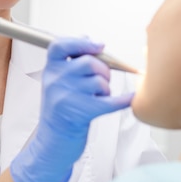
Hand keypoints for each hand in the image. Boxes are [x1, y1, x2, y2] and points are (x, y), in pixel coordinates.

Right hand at [9, 37, 133, 181]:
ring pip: (100, 82)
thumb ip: (69, 62)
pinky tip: (130, 99)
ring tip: (99, 97)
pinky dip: (123, 100)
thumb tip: (88, 39)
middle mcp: (55, 81)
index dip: (81, 42)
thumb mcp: (56, 83)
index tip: (98, 46)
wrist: (53, 141)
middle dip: (103, 71)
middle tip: (102, 81)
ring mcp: (66, 97)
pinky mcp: (80, 113)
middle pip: (89, 63)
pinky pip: (110, 102)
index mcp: (50, 71)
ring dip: (107, 89)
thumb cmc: (59, 111)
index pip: (61, 46)